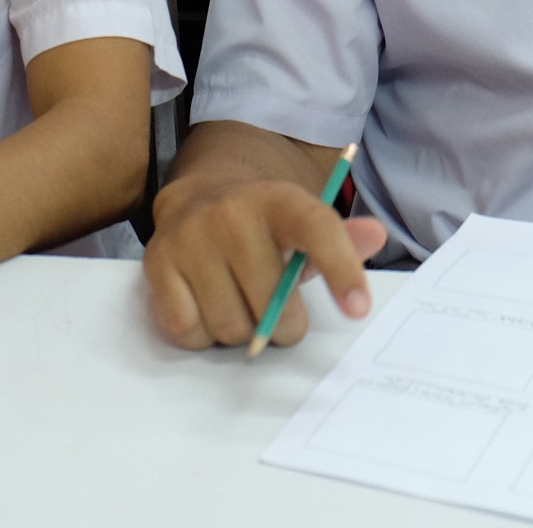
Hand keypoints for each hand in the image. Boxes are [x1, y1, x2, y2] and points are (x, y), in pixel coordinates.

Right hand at [144, 175, 386, 349]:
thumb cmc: (264, 226)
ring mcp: (190, 237)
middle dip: (282, 324)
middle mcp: (231, 213)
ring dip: (241, 331)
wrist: (199, 198)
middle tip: (277, 309)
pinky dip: (202, 335)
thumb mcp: (305, 222)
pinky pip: (190, 332)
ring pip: (231, 326)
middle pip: (273, 305)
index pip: (317, 230)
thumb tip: (374, 235)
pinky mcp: (157, 264)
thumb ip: (342, 238)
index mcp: (279, 200)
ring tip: (238, 301)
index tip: (358, 309)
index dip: (341, 269)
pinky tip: (207, 304)